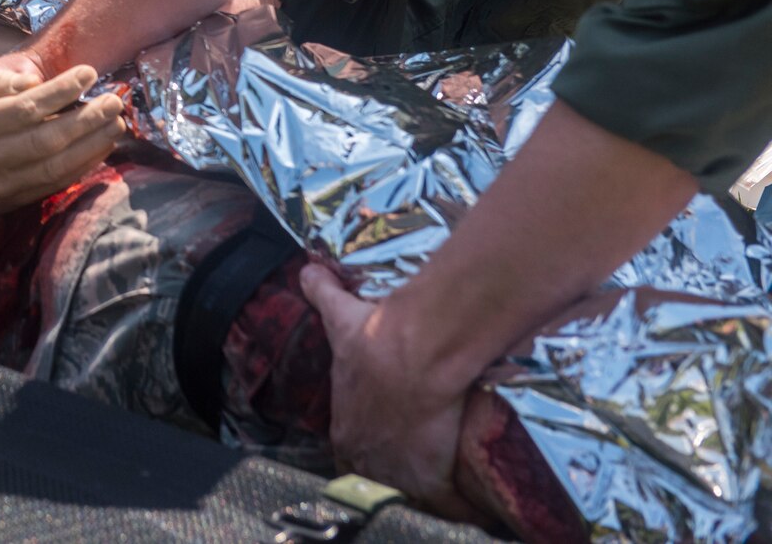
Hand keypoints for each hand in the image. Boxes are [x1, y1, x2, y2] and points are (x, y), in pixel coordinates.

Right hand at [0, 64, 123, 215]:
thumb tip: (34, 82)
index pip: (24, 109)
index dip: (60, 91)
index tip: (87, 73)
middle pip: (47, 138)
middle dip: (87, 118)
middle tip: (114, 99)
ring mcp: (3, 184)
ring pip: (57, 164)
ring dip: (93, 143)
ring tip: (117, 123)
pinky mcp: (16, 200)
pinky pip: (57, 184)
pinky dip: (84, 165)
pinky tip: (102, 147)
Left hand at [300, 265, 481, 521]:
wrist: (416, 352)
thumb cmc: (377, 337)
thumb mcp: (341, 317)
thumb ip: (323, 294)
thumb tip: (308, 271)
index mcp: (344, 424)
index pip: (350, 443)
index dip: (365, 440)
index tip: (383, 433)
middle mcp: (364, 453)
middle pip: (375, 470)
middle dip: (390, 464)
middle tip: (414, 454)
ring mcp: (397, 472)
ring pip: (410, 490)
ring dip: (422, 485)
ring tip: (442, 478)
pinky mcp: (433, 481)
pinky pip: (449, 505)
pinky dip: (459, 506)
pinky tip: (470, 508)